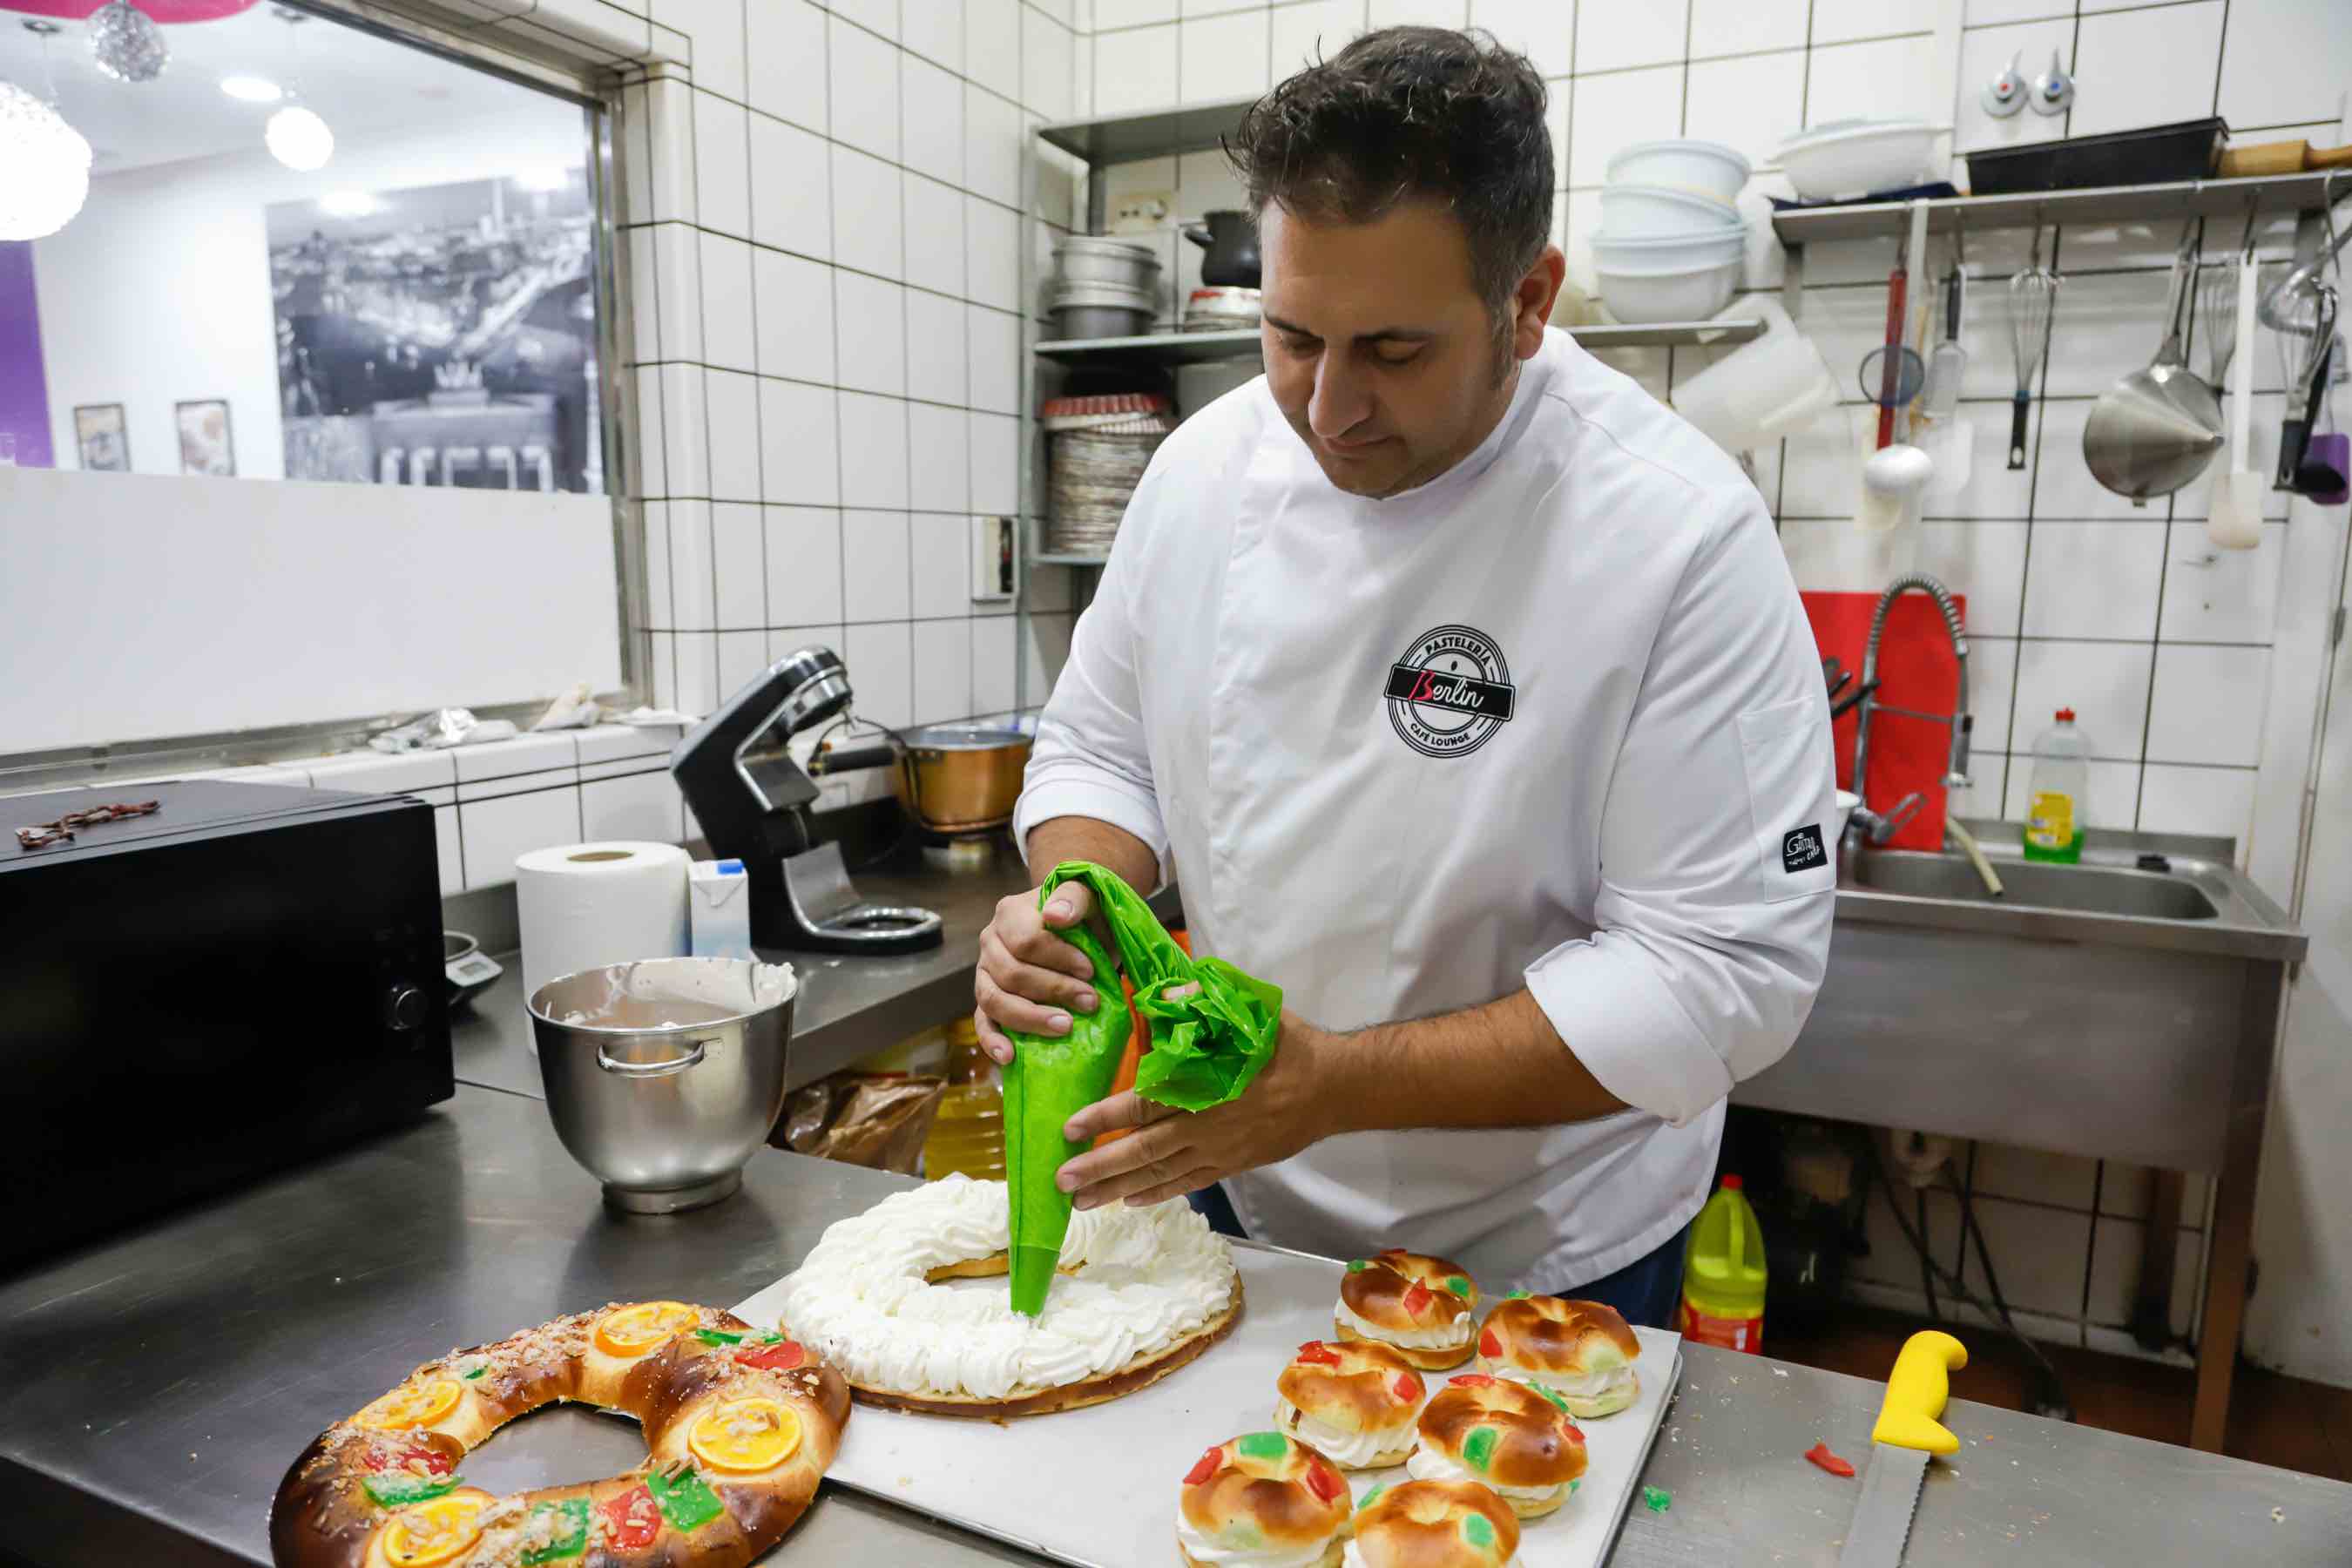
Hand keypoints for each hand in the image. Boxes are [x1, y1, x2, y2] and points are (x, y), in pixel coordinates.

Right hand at [973, 881, 1108, 1065]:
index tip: (1091, 971)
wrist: (1082, 929)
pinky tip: (1009, 1057)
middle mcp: (991, 942)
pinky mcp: (988, 1000)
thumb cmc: (1085, 916)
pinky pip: (982, 1022)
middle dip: (1055, 991)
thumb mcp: (1088, 897)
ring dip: (1031, 1018)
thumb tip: (1055, 915)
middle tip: (1090, 1002)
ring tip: (1065, 1027)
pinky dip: (992, 1041)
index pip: (1026, 941)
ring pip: (994, 1000)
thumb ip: (1073, 897)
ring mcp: (985, 973)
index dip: (1059, 959)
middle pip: (1012, 974)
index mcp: (1010, 914)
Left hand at [1051, 1009, 1341, 1209]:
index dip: (1105, 1118)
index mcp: (1205, 1086)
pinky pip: (1188, 1184)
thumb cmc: (1288, 1046)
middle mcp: (1207, 1125)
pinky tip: (1129, 1201)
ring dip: (1118, 1189)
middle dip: (1099, 1167)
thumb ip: (1209, 1002)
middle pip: (1143, 1151)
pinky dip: (1158, 1194)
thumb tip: (1173, 987)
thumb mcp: (1253, 1013)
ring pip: (1160, 1175)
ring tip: (1080, 1201)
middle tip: (1060, 1180)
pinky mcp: (1233, 1165)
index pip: (1144, 1105)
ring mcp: (1220, 1150)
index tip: (1070, 1127)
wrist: (1334, 1087)